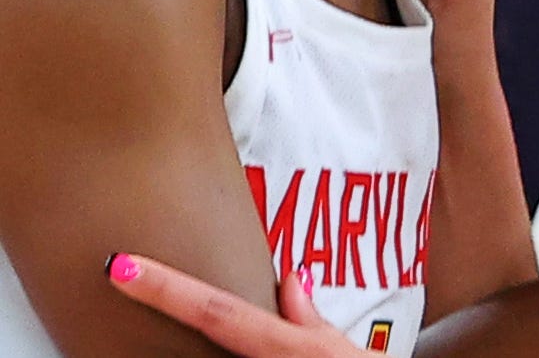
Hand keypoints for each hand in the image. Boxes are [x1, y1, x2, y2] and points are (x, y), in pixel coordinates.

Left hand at [108, 254, 371, 357]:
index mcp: (278, 346)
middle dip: (176, 325)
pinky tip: (253, 353)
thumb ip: (310, 319)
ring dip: (206, 355)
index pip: (210, 309)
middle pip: (195, 349)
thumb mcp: (343, 350)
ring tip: (267, 345)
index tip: (121, 265)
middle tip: (163, 302)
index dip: (163, 288)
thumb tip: (290, 280)